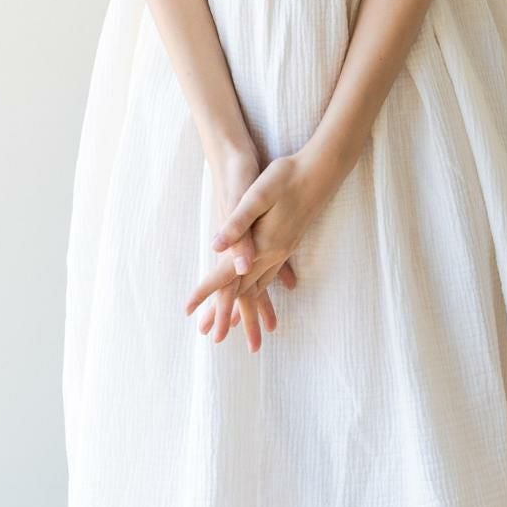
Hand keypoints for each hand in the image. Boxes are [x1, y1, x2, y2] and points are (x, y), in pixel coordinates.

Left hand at [187, 150, 331, 346]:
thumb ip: (237, 222)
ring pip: (258, 287)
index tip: (187, 309)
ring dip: (246, 308)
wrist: (320, 170)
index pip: (225, 274)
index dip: (204, 291)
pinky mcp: (287, 244)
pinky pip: (270, 277)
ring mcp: (281, 251)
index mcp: (262, 244)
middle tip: (210, 336)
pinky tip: (261, 294)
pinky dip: (261, 291)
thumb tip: (216, 246)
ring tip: (235, 327)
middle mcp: (272, 253)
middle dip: (225, 313)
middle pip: (243, 290)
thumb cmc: (286, 176)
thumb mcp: (257, 194)